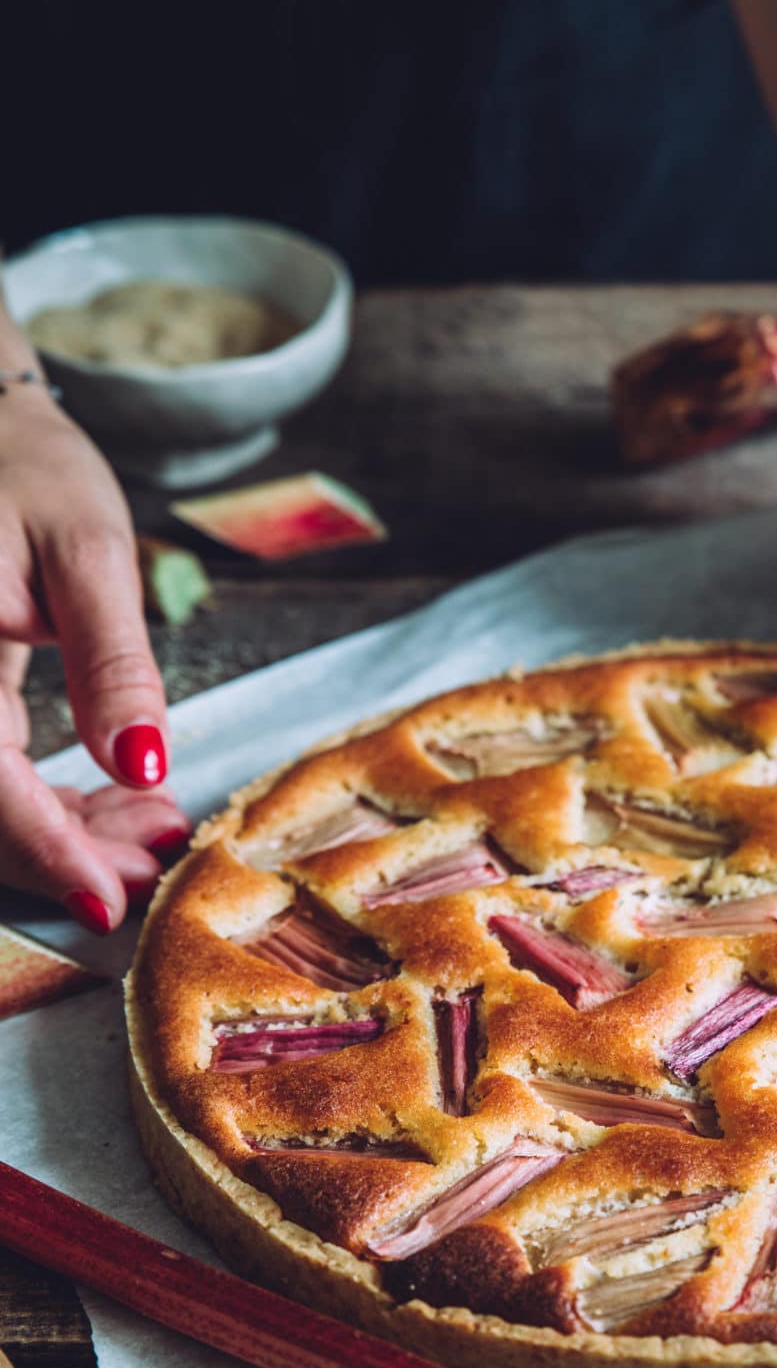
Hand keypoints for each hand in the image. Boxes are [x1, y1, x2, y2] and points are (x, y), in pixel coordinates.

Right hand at [0, 397, 188, 928]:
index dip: (44, 848)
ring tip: (152, 830)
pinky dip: (43, 803)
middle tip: (159, 859)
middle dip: (63, 853)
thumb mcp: (88, 550)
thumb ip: (113, 662)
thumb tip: (144, 765)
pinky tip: (114, 802)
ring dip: (57, 835)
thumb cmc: (26, 466)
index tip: (110, 901)